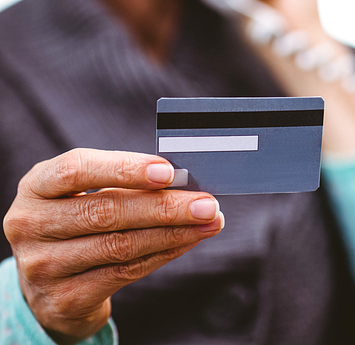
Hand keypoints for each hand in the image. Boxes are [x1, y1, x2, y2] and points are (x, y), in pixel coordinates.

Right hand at [3, 149, 223, 343]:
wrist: (46, 282)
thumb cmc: (75, 218)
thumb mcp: (81, 191)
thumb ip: (121, 182)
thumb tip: (181, 180)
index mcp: (36, 186)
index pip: (77, 169)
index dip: (124, 168)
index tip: (167, 171)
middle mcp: (31, 225)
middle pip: (106, 211)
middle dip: (164, 206)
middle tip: (205, 202)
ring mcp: (43, 266)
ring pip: (120, 245)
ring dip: (173, 232)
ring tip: (208, 221)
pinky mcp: (64, 299)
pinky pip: (124, 273)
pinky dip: (163, 254)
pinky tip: (187, 241)